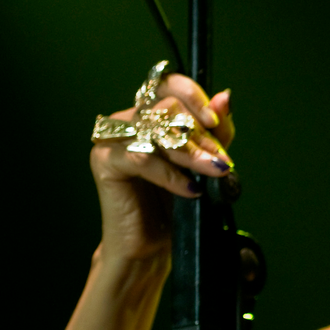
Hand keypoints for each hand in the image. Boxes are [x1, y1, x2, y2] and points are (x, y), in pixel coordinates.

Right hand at [89, 73, 234, 261]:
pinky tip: (189, 190)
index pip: (170, 85)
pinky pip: (142, 158)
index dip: (195, 98)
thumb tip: (224, 97)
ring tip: (212, 172)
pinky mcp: (104, 162)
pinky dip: (170, 174)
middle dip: (201, 134)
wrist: (153, 244)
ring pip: (156, 130)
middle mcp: (129, 119)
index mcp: (151, 113)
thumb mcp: (205, 162)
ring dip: (190, 153)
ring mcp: (113, 138)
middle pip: (167, 107)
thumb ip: (215, 131)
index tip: (216, 122)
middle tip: (219, 160)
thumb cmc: (176, 202)